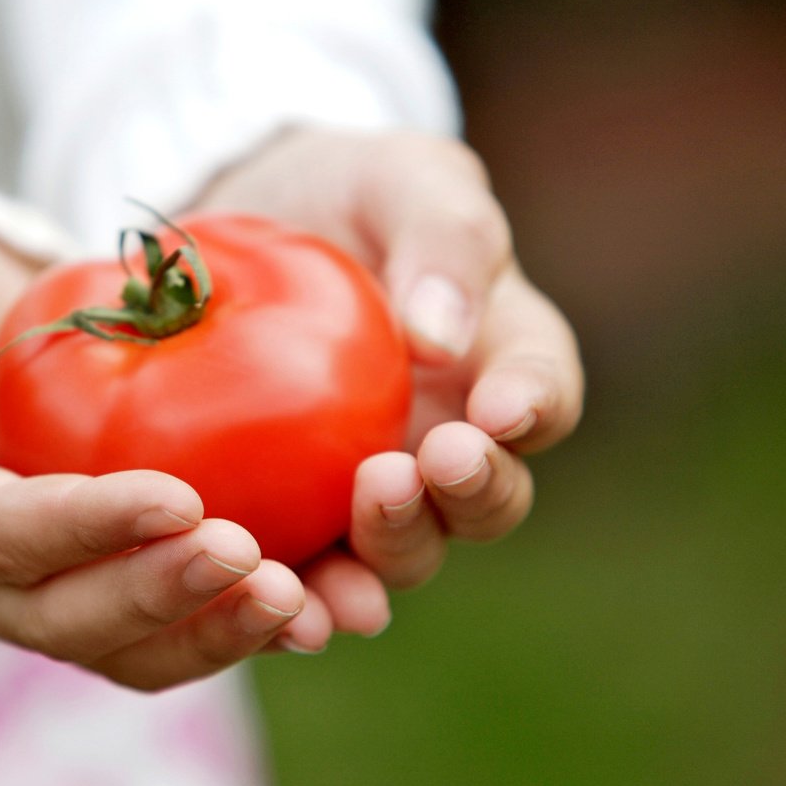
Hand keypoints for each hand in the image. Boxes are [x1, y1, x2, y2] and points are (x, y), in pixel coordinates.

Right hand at [0, 193, 305, 690]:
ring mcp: (28, 591)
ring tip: (300, 597)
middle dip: (159, 598)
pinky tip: (313, 592)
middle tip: (255, 558)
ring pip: (123, 646)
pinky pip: (164, 626)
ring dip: (210, 633)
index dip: (81, 529)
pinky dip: (229, 620)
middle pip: (62, 618)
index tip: (181, 496)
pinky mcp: (92, 584)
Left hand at [195, 127, 584, 638]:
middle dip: (467, 495)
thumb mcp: (405, 178)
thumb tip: (443, 337)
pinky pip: (313, 573)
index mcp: (501, 362)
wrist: (244, 227)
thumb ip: (442, 238)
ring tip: (358, 538)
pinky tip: (287, 607)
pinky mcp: (296, 516)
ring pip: (408, 551)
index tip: (500, 407)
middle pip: (486, 500)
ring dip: (392, 553)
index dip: (531, 409)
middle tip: (422, 463)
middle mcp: (451, 441)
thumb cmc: (350, 190)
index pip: (540, 396)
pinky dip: (308, 599)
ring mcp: (374, 488)